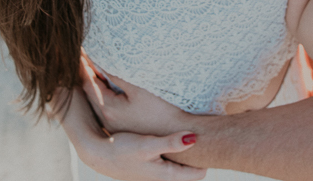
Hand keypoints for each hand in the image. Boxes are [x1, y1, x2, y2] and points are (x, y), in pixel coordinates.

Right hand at [78, 131, 205, 180]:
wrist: (98, 154)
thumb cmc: (123, 149)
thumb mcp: (148, 144)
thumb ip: (171, 143)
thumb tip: (194, 139)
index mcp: (167, 175)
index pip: (198, 174)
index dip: (207, 160)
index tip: (214, 144)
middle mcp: (163, 178)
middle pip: (191, 171)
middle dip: (199, 157)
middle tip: (206, 137)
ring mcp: (156, 173)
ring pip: (179, 165)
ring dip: (185, 153)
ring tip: (191, 135)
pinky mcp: (149, 166)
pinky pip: (169, 161)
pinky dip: (174, 152)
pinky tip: (171, 138)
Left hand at [81, 57, 193, 136]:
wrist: (178, 132)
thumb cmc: (162, 110)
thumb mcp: (140, 88)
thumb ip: (118, 75)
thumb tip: (102, 62)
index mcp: (109, 109)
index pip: (89, 82)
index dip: (84, 65)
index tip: (80, 50)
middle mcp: (107, 120)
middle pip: (90, 92)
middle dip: (85, 73)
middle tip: (81, 55)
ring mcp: (114, 126)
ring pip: (96, 100)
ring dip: (93, 84)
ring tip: (90, 66)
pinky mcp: (122, 127)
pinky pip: (105, 106)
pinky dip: (101, 93)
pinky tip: (106, 86)